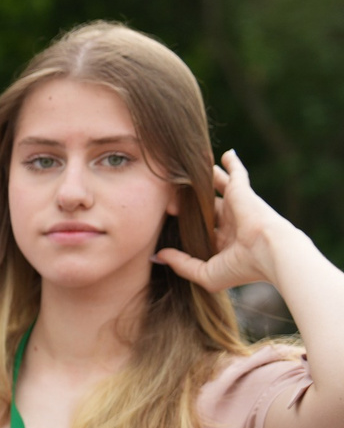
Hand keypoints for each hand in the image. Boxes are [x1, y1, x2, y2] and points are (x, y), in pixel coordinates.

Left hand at [158, 150, 295, 292]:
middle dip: (191, 199)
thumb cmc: (241, 268)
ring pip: (218, 188)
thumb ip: (181, 264)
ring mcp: (237, 206)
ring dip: (207, 178)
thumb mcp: (205, 273)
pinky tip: (226, 154)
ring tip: (191, 168)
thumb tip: (157, 256)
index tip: (167, 217)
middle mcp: (231, 223)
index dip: (186, 224)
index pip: (201, 230)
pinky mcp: (243, 192)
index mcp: (224, 242)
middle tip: (171, 190)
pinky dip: (232, 164)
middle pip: (206, 206)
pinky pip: (237, 174)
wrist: (270, 253)